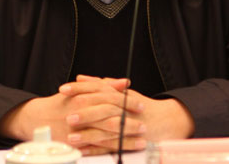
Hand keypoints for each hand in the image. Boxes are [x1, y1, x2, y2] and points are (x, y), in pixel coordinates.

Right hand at [0, 75, 143, 154]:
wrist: (38, 118)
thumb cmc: (62, 103)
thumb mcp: (82, 90)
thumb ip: (104, 86)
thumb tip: (125, 82)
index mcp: (85, 98)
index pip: (111, 100)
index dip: (128, 103)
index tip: (141, 105)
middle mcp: (82, 114)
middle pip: (111, 119)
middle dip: (130, 123)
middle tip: (144, 125)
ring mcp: (78, 131)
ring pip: (106, 136)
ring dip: (125, 139)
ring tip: (140, 140)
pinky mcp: (75, 145)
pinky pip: (96, 150)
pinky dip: (110, 150)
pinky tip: (122, 152)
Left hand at [64, 75, 194, 153]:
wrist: (165, 121)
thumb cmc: (140, 106)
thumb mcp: (122, 92)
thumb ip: (101, 85)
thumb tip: (81, 78)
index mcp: (119, 95)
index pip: (97, 89)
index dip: (80, 88)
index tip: (63, 89)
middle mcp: (123, 109)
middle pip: (103, 109)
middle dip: (85, 113)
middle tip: (68, 116)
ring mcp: (126, 126)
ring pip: (106, 131)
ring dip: (88, 135)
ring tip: (71, 137)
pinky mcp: (127, 142)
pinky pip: (110, 146)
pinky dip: (95, 149)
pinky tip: (82, 150)